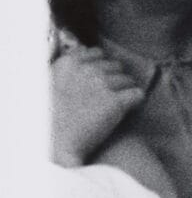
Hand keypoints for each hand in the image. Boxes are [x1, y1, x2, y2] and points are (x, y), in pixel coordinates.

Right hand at [52, 43, 142, 166]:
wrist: (53, 147)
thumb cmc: (47, 120)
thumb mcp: (47, 85)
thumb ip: (67, 69)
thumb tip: (84, 50)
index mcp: (68, 63)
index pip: (97, 53)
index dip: (101, 68)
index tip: (98, 81)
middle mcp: (87, 70)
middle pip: (115, 66)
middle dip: (114, 79)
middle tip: (108, 96)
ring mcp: (103, 84)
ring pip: (128, 80)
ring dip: (124, 91)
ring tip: (114, 106)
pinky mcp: (116, 102)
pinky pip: (138, 94)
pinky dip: (136, 102)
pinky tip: (129, 110)